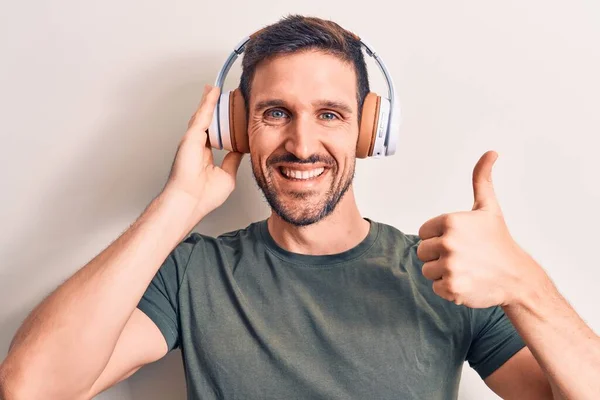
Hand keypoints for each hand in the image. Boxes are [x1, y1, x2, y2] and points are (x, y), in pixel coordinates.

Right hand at [161, 84, 243, 220]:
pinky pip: (201, 115)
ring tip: (216, 88)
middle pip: (206, 121)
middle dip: (213, 107)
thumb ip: (233, 160)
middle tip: (222, 94)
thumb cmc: (204, 195)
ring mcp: (192, 140)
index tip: (231, 113)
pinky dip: (207, 102)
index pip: (214, 132)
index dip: (222, 122)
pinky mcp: (191, 137)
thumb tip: (241, 150)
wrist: (190, 201)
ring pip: (202, 115)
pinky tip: (213, 92)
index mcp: (204, 154)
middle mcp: (196, 145)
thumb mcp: (227, 175)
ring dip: (209, 101)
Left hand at [416, 150, 547, 307]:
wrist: (517, 277)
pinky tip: (467, 281)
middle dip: (438, 255)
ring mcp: (450, 265)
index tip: (460, 241)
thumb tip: (491, 152)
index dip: (439, 237)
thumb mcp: (489, 208)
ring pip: (427, 270)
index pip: (423, 232)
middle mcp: (449, 242)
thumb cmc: (498, 241)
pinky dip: (448, 288)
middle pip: (422, 252)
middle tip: (463, 257)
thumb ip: (481, 179)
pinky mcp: (452, 287)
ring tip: (465, 268)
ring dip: (442, 272)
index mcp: (451, 221)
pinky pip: (435, 287)